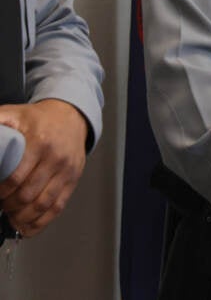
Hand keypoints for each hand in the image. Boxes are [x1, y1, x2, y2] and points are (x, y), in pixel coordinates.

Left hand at [0, 99, 87, 236]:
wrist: (70, 117)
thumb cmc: (39, 119)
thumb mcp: (14, 114)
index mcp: (39, 142)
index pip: (15, 178)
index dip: (2, 192)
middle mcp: (56, 158)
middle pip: (28, 195)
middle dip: (9, 206)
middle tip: (1, 204)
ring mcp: (66, 171)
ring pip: (43, 205)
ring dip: (22, 216)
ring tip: (11, 216)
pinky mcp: (73, 179)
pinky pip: (58, 207)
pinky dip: (41, 222)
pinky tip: (27, 226)